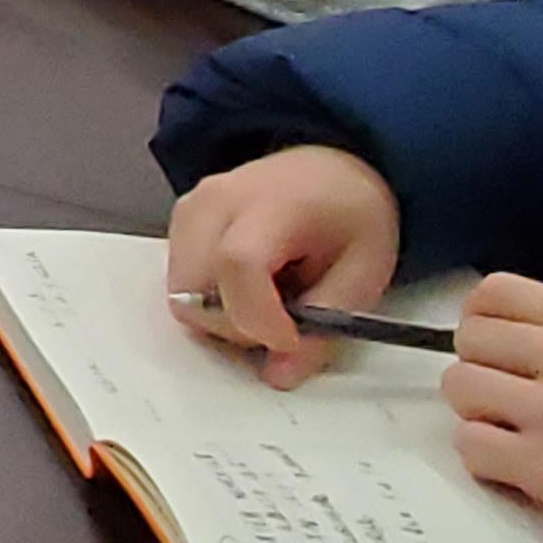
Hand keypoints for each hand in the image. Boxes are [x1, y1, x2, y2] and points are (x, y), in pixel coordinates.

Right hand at [163, 146, 403, 389]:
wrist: (329, 168)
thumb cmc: (351, 213)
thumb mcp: (364, 271)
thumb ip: (326, 324)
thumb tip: (280, 374)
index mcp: (274, 203)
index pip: (237, 264)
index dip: (257, 317)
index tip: (291, 341)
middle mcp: (216, 200)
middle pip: (196, 288)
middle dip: (238, 325)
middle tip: (284, 322)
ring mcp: (191, 208)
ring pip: (179, 294)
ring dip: (221, 317)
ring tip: (268, 299)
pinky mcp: (180, 221)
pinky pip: (178, 283)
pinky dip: (210, 301)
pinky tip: (247, 286)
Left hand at [443, 276, 542, 542]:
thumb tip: (516, 334)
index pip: (497, 291)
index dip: (480, 318)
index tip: (492, 344)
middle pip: (470, 337)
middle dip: (480, 366)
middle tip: (507, 396)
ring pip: (461, 388)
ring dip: (479, 412)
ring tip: (513, 433)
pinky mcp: (542, 469)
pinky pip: (471, 445)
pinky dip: (485, 459)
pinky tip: (517, 467)